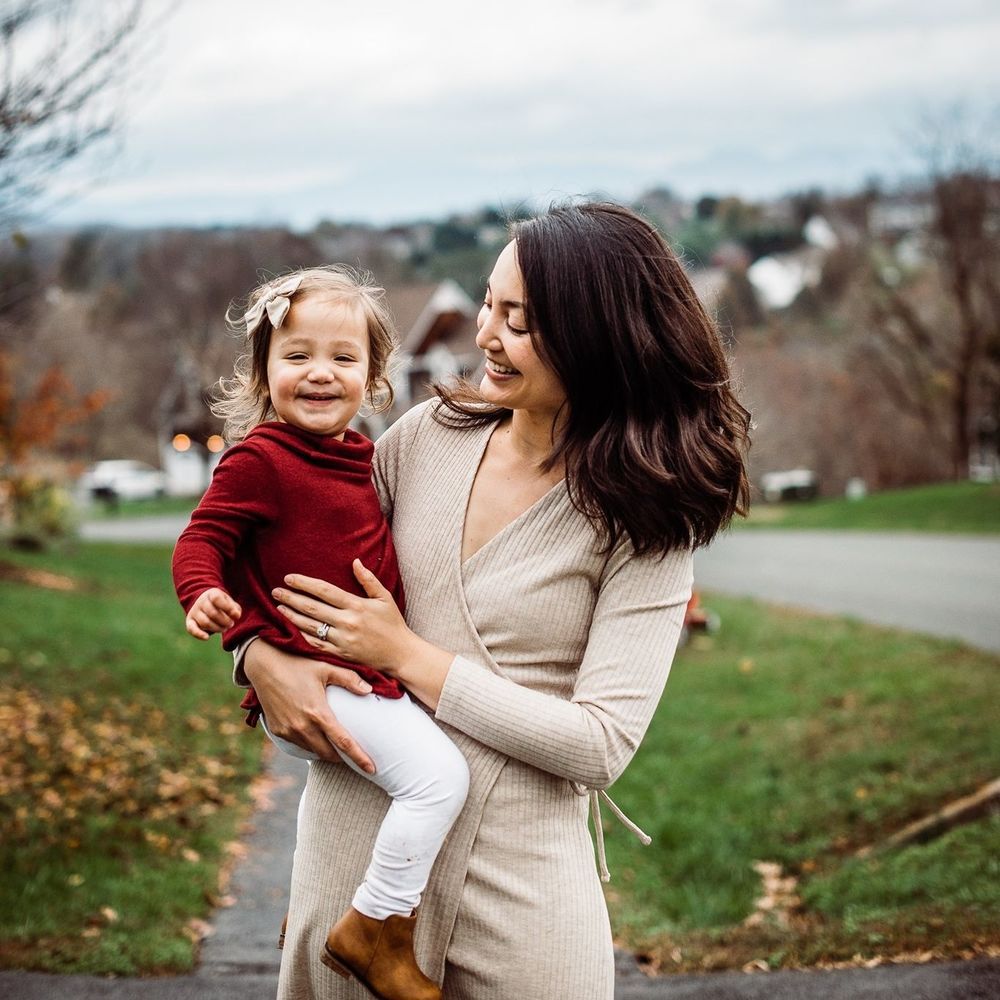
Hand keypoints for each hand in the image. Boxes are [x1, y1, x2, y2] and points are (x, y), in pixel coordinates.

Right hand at [186, 588, 241, 639]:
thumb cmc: (222, 605)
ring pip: (205, 622)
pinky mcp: (190, 621)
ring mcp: (194, 611)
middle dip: (225, 621)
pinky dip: (199, 634)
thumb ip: (235, 609)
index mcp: (212, 594)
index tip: (237, 616)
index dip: (228, 608)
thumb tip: (236, 616)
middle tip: (231, 624)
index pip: (217, 599)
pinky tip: (207, 637)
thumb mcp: (230, 603)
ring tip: (224, 628)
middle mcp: (201, 601)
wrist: (207, 603)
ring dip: (217, 628)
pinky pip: (191, 629)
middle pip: (213, 613)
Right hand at [243, 641, 375, 771]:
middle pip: (329, 754)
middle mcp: (303, 727)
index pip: (344, 743)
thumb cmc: (298, 664)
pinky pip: (299, 745)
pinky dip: (310, 744)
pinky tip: (316, 736)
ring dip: (326, 752)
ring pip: (313, 751)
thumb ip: (350, 679)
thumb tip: (369, 691)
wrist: (264, 665)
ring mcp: (288, 731)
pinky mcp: (278, 731)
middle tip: (354, 755)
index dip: (359, 758)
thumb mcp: (326, 667)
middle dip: (343, 758)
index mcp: (318, 713)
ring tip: (336, 746)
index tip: (372, 769)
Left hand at [273, 559, 415, 673]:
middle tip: (276, 592)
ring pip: (310, 626)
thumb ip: (368, 580)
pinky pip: (316, 644)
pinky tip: (292, 627)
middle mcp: (347, 622)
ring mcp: (342, 640)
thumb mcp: (384, 598)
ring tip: (279, 607)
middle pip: (312, 608)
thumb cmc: (393, 624)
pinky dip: (302, 635)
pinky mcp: (340, 654)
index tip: (289, 578)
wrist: (400, 654)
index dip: (305, 583)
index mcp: (357, 606)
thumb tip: (355, 562)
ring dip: (292, 616)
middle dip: (291, 598)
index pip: (324, 591)